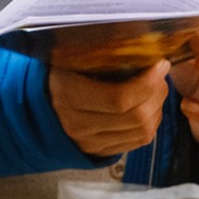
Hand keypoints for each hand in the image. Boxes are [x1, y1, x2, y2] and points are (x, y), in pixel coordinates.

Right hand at [49, 56, 171, 157]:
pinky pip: (139, 141)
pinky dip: (152, 122)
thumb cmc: (61, 73)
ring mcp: (90, 142)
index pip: (119, 98)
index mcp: (69, 95)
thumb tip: (143, 47)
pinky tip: (149, 106)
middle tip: (160, 75)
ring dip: (157, 108)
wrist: (39, 104)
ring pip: (142, 131)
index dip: (147, 83)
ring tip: (155, 89)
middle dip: (156, 93)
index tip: (160, 64)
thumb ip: (102, 54)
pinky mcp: (100, 151)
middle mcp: (79, 124)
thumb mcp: (73, 58)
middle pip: (136, 116)